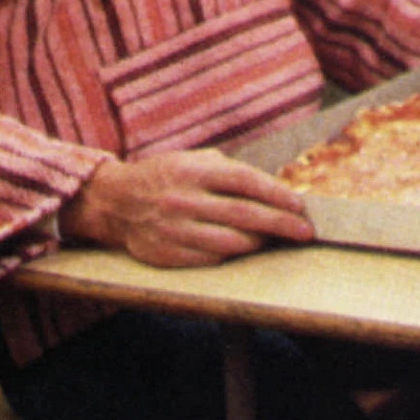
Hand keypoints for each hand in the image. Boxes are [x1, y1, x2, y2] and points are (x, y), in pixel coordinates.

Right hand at [60, 151, 313, 267]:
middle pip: (243, 214)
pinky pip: (209, 259)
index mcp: (195, 171)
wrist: (114, 201)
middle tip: (305, 232)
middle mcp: (184, 200)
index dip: (277, 194)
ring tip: (275, 240)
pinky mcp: (165, 253)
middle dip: (280, 224)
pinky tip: (243, 250)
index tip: (300, 206)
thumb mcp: (196, 160)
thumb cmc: (167, 176)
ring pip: (229, 242)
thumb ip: (231, 172)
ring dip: (258, 243)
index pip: (246, 182)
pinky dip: (231, 255)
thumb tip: (275, 190)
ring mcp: (173, 229)